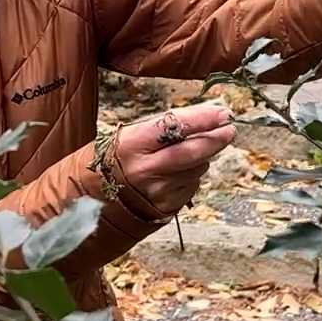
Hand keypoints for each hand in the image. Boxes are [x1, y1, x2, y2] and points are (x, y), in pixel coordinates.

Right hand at [113, 103, 234, 216]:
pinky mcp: (167, 207)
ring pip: (196, 168)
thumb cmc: (116, 160)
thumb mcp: (130, 137)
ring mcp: (158, 191)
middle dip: (215, 139)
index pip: (174, 128)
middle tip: (228, 129)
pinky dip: (191, 176)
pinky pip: (191, 186)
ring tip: (182, 155)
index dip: (201, 119)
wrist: (93, 200)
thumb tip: (206, 118)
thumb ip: (164, 129)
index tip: (222, 113)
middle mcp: (145, 170)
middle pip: (192, 152)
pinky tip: (175, 175)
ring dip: (200, 158)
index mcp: (132, 145)